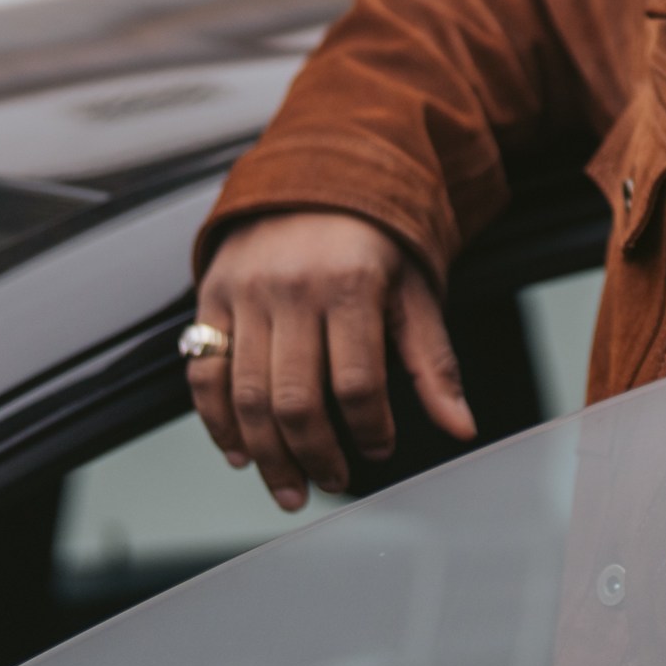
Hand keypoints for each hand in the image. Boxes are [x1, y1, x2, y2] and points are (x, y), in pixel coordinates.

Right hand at [186, 211, 475, 509]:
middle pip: (295, 399)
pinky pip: (204, 373)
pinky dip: (217, 421)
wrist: (316, 177)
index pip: (357, 382)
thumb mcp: (415, 293)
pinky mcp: (211, 297)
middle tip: (331, 483)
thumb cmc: (375, 241)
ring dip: (266, 454)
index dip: (369, 429)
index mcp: (350, 286)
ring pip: (246, 395)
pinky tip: (239, 453)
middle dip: (314, 455)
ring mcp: (245, 293)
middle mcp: (291, 289)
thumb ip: (434, 364)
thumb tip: (461, 428)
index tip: (380, 450)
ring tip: (289, 488)